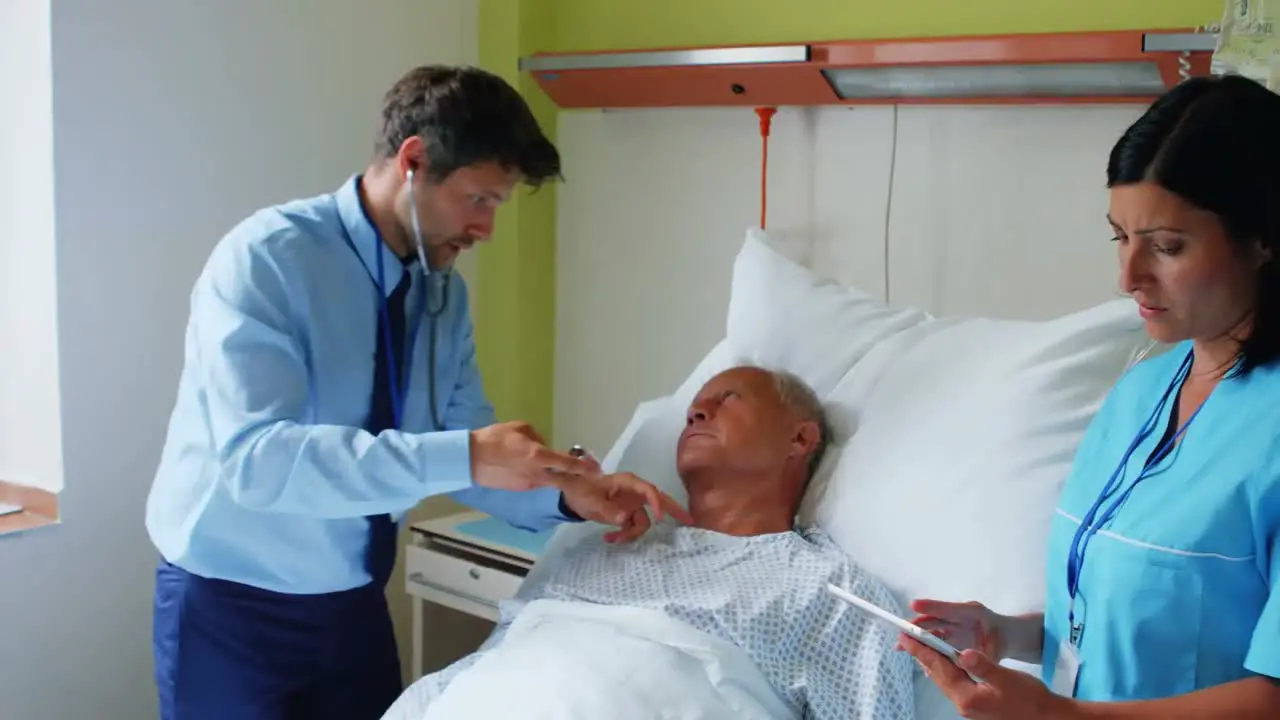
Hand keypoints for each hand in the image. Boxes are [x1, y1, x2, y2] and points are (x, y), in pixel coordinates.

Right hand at [469, 421, 600, 491]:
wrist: (470, 460)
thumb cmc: (494, 439)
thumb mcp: (520, 428)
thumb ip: (537, 437)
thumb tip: (543, 445)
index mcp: (539, 456)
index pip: (568, 464)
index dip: (585, 468)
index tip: (598, 471)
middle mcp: (538, 474)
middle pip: (565, 480)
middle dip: (578, 479)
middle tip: (590, 478)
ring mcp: (529, 484)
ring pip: (549, 480)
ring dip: (555, 474)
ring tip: (546, 464)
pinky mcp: (519, 489)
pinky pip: (535, 481)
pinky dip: (538, 476)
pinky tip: (525, 467)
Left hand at [560, 471, 693, 542]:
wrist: (571, 496)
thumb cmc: (581, 490)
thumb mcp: (590, 500)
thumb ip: (607, 509)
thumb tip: (624, 519)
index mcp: (628, 482)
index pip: (649, 490)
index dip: (657, 503)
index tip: (660, 518)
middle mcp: (634, 492)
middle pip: (659, 500)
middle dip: (674, 511)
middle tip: (690, 521)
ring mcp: (632, 503)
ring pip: (644, 521)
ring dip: (631, 533)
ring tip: (612, 539)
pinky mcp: (627, 513)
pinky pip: (633, 527)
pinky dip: (624, 534)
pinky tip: (609, 538)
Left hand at [900, 636, 1075, 719]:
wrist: (1046, 717)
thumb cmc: (1030, 699)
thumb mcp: (1007, 678)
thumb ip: (983, 665)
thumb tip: (962, 652)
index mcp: (967, 697)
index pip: (939, 668)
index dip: (922, 651)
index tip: (906, 637)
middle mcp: (963, 704)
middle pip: (937, 675)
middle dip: (923, 655)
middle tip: (908, 638)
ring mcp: (969, 706)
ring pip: (944, 680)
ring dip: (934, 662)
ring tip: (923, 645)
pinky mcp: (976, 705)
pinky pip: (954, 684)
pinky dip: (947, 669)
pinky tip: (947, 660)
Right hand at [904, 599, 1006, 660]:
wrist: (1006, 636)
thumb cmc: (1004, 639)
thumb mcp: (997, 649)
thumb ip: (982, 656)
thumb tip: (964, 661)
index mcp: (973, 613)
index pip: (950, 609)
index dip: (932, 606)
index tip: (913, 604)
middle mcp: (959, 615)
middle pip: (934, 618)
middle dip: (916, 626)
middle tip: (902, 634)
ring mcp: (952, 623)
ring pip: (930, 627)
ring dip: (917, 636)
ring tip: (902, 646)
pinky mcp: (948, 632)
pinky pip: (933, 637)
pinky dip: (924, 645)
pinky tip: (915, 653)